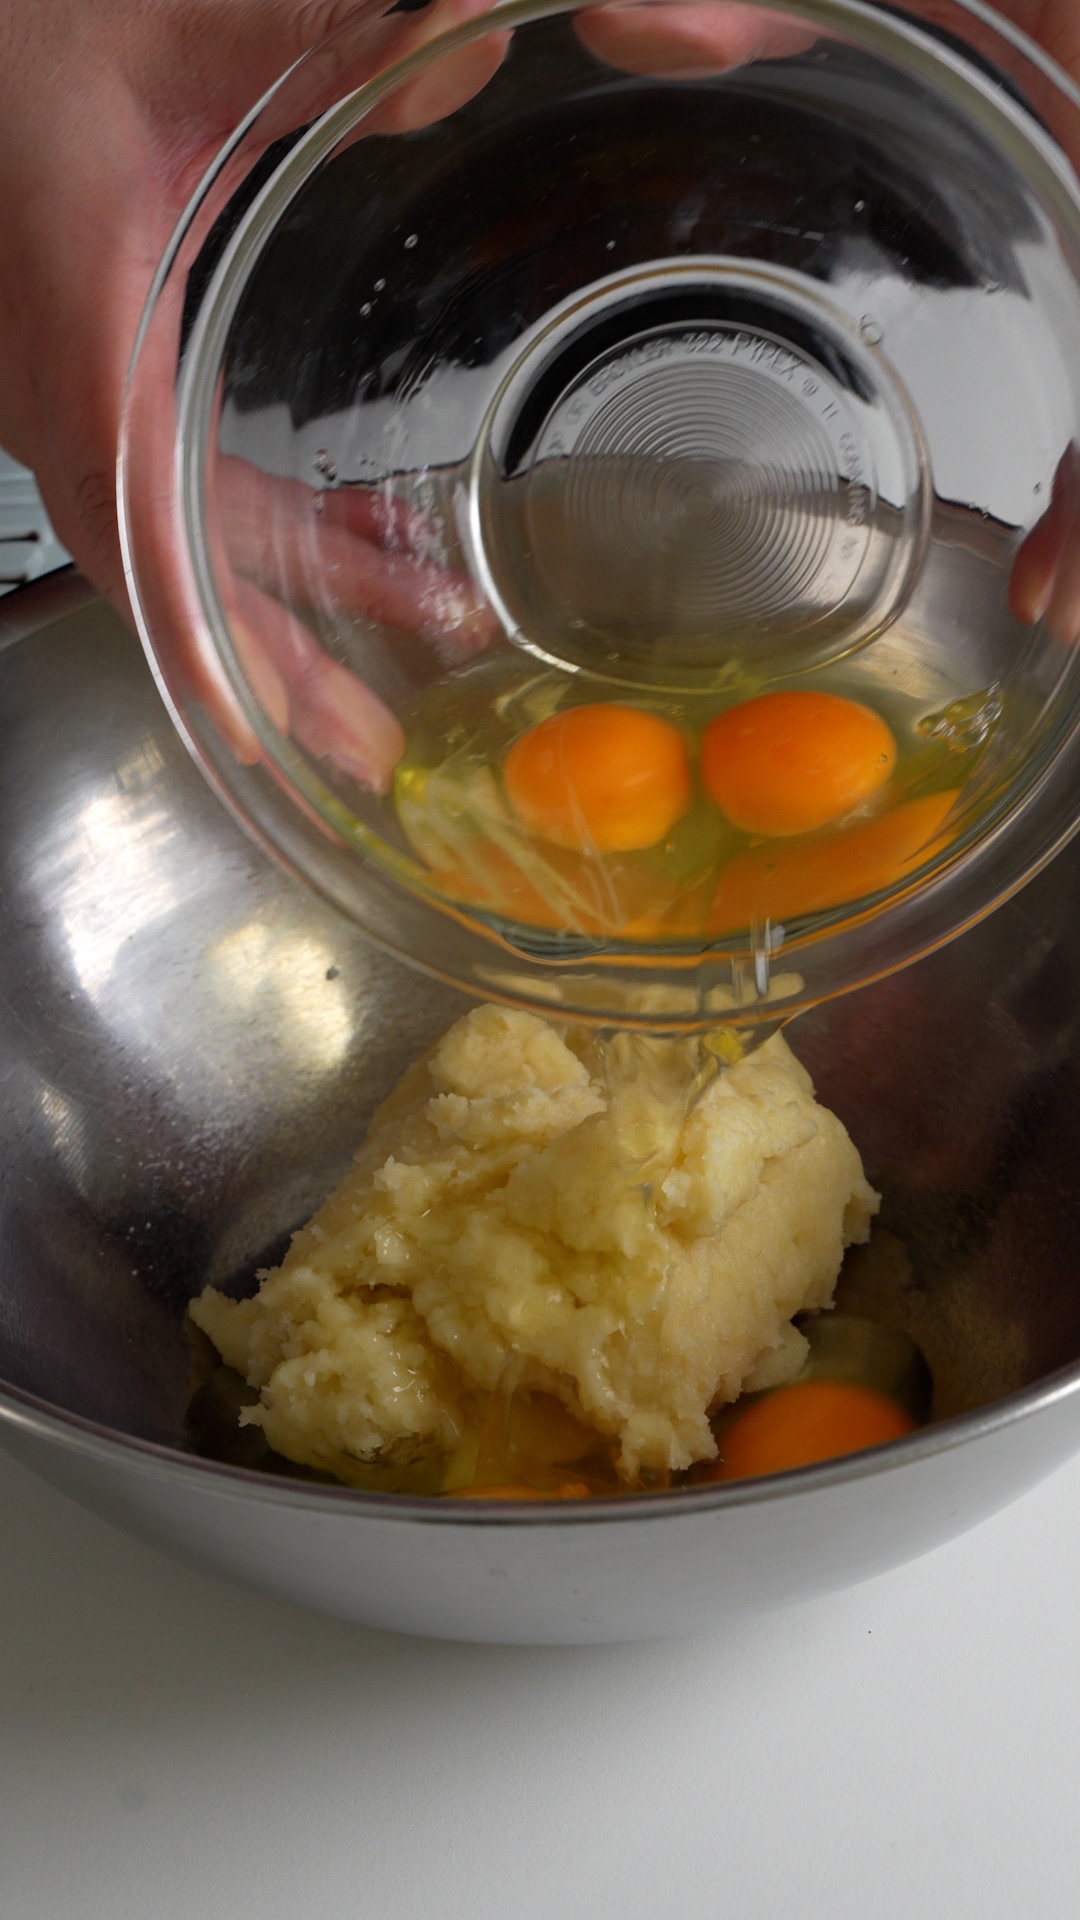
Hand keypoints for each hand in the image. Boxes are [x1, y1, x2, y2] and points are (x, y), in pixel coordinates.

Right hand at [0, 0, 508, 778]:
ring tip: (429, 632)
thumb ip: (312, 37)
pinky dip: (289, 527)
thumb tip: (463, 50)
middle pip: (163, 566)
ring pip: (186, 539)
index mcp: (79, 316)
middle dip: (264, 670)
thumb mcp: (175, 27)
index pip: (123, 499)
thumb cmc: (34, 36)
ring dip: (300, 603)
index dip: (182, 615)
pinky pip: (190, 490)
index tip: (246, 715)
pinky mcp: (109, 376)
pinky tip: (380, 533)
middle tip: (364, 751)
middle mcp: (69, 381)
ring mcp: (83, 391)